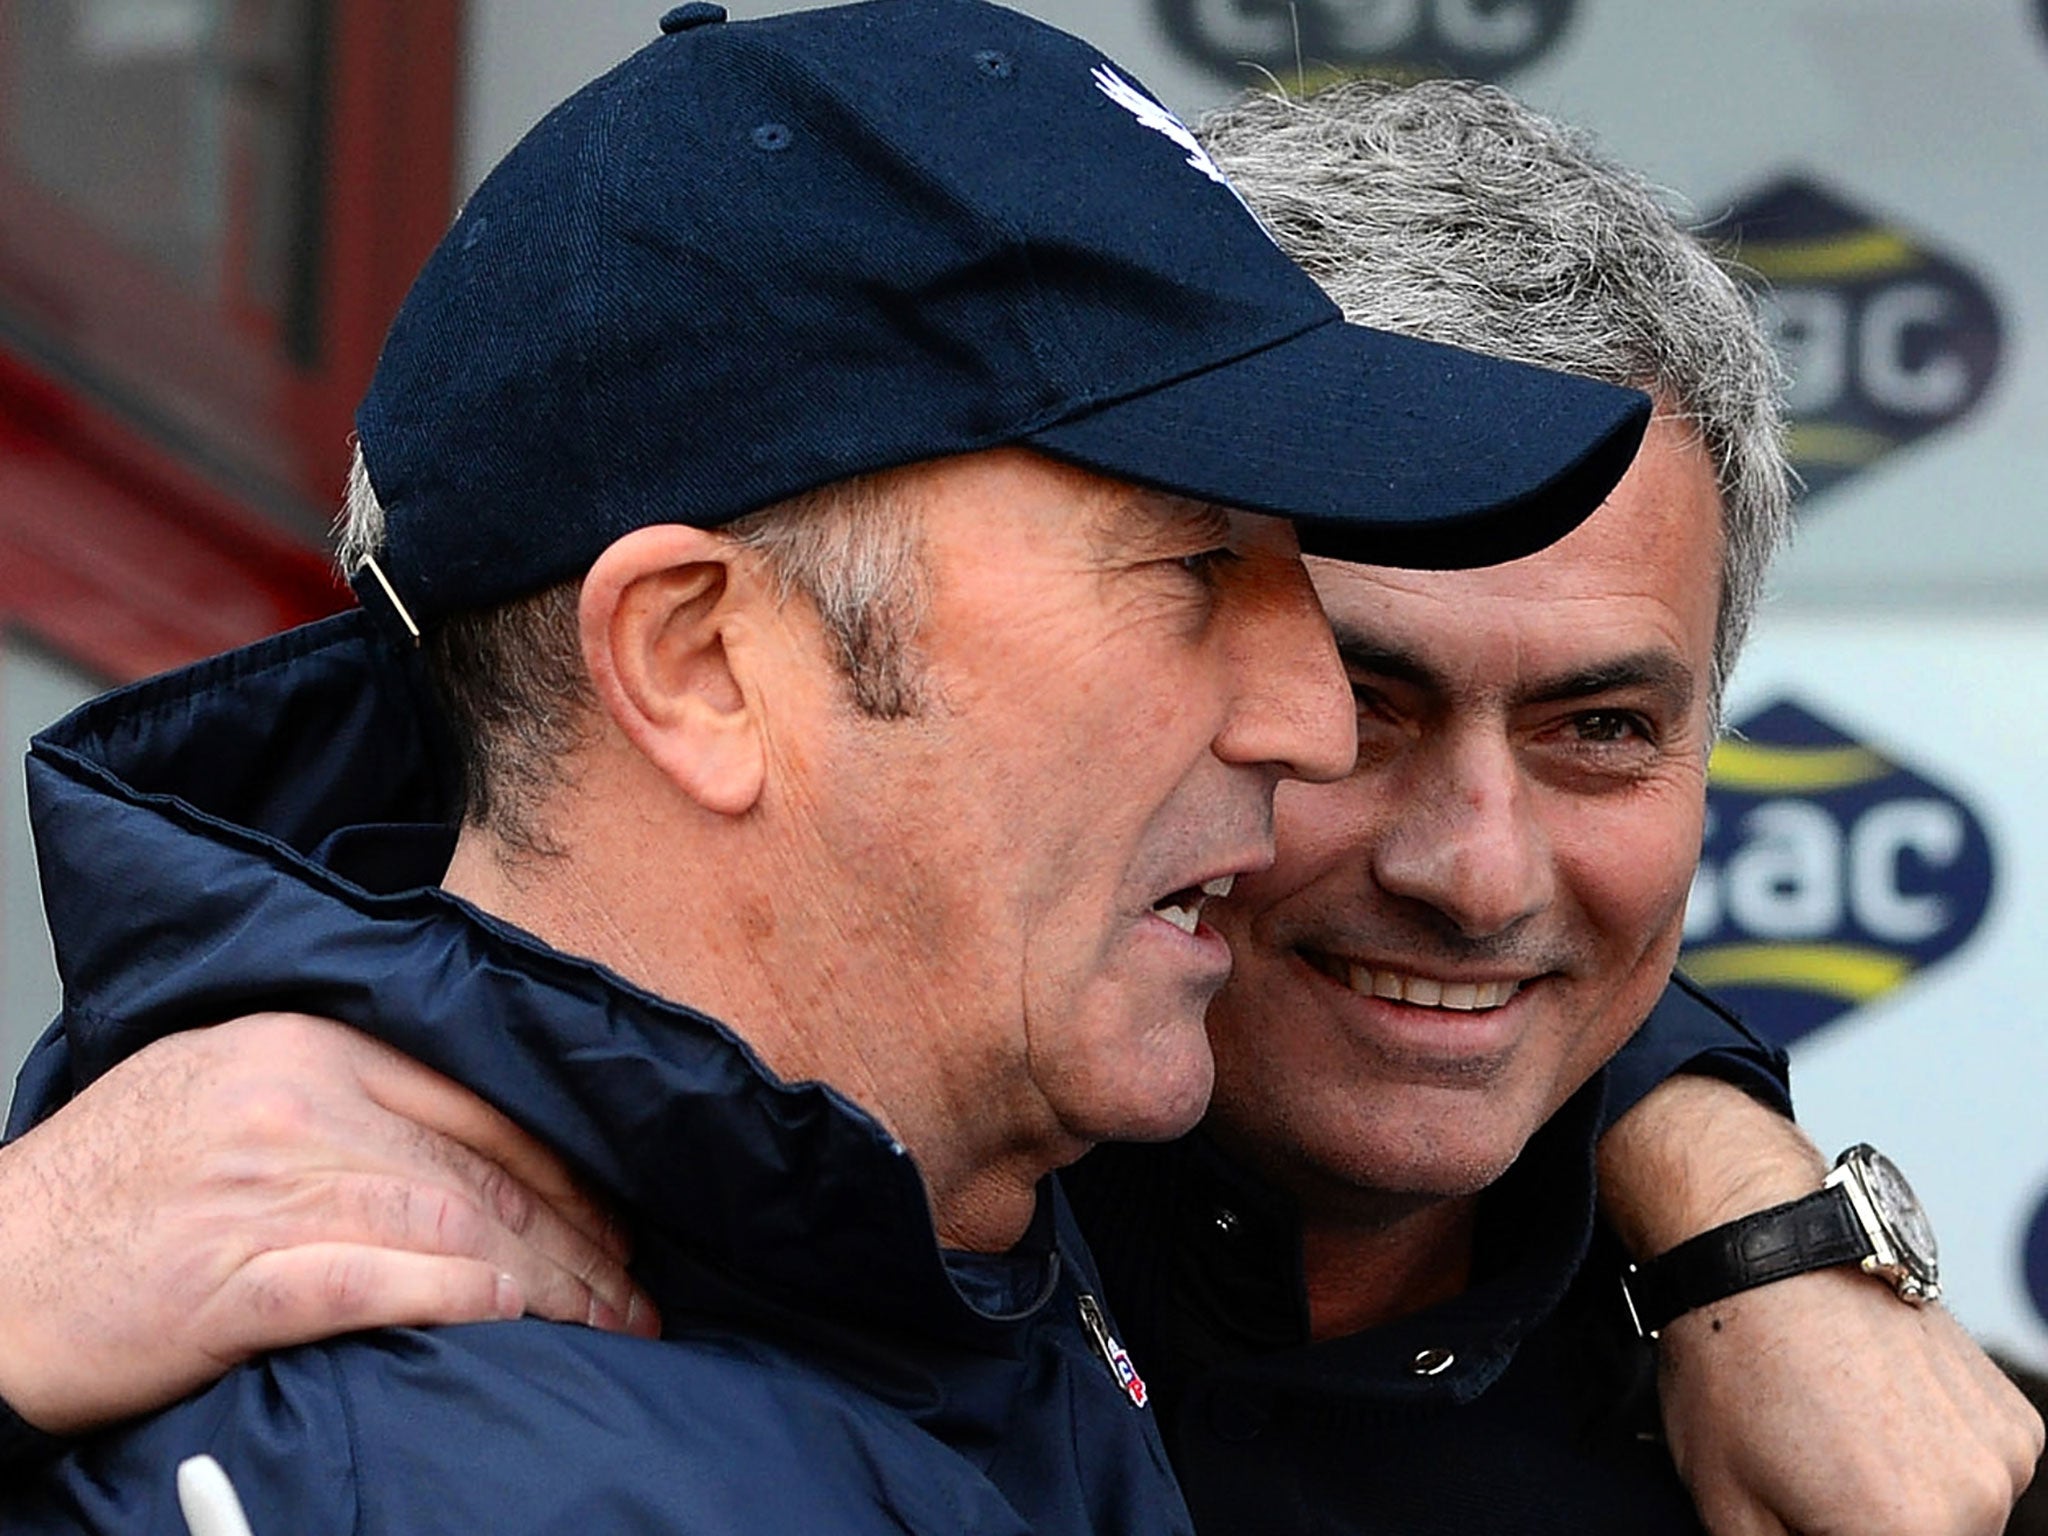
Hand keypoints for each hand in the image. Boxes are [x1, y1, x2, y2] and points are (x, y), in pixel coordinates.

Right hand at [0, 1013, 656, 1433]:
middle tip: (633, 1294)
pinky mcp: (231, 1275)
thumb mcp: (228, 1089)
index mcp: (305, 1048)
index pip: (478, 1106)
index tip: (616, 1223)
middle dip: (577, 1241)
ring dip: (547, 1284)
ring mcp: (264, 1186)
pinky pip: (374, 1281)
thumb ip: (345, 1098)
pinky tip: (511, 1319)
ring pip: (451, 1225)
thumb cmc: (106, 1188)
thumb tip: (473, 1149)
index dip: (565, 1173)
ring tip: (605, 1328)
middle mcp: (296, 1103)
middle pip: (479, 1171)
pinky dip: (456, 1298)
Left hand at [1600, 1074, 2041, 1534]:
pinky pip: (1976, 1471)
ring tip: (1831, 1443)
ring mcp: (2005, 1452)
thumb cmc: (1734, 1366)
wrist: (1766, 1251)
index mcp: (1907, 1533)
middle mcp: (1978, 1499)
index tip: (1798, 1513)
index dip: (1817, 1533)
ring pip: (1954, 1519)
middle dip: (1859, 1527)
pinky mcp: (2014, 1414)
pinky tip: (1871, 1415)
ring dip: (1904, 1504)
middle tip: (1805, 1480)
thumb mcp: (1728, 1506)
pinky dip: (1933, 1460)